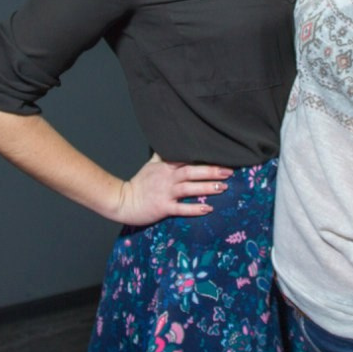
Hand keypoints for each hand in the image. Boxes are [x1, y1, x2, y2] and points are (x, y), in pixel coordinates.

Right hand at [113, 153, 233, 225]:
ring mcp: (165, 193)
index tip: (220, 156)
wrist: (124, 201)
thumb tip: (171, 143)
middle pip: (191, 171)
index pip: (188, 158)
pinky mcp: (163, 207)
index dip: (204, 157)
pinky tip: (208, 208)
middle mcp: (167, 178)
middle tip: (229, 172)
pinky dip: (194, 209)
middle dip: (211, 171)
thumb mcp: (150, 165)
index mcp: (166, 167)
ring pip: (188, 188)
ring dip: (206, 187)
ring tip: (222, 187)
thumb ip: (163, 155)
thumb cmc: (139, 184)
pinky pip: (181, 208)